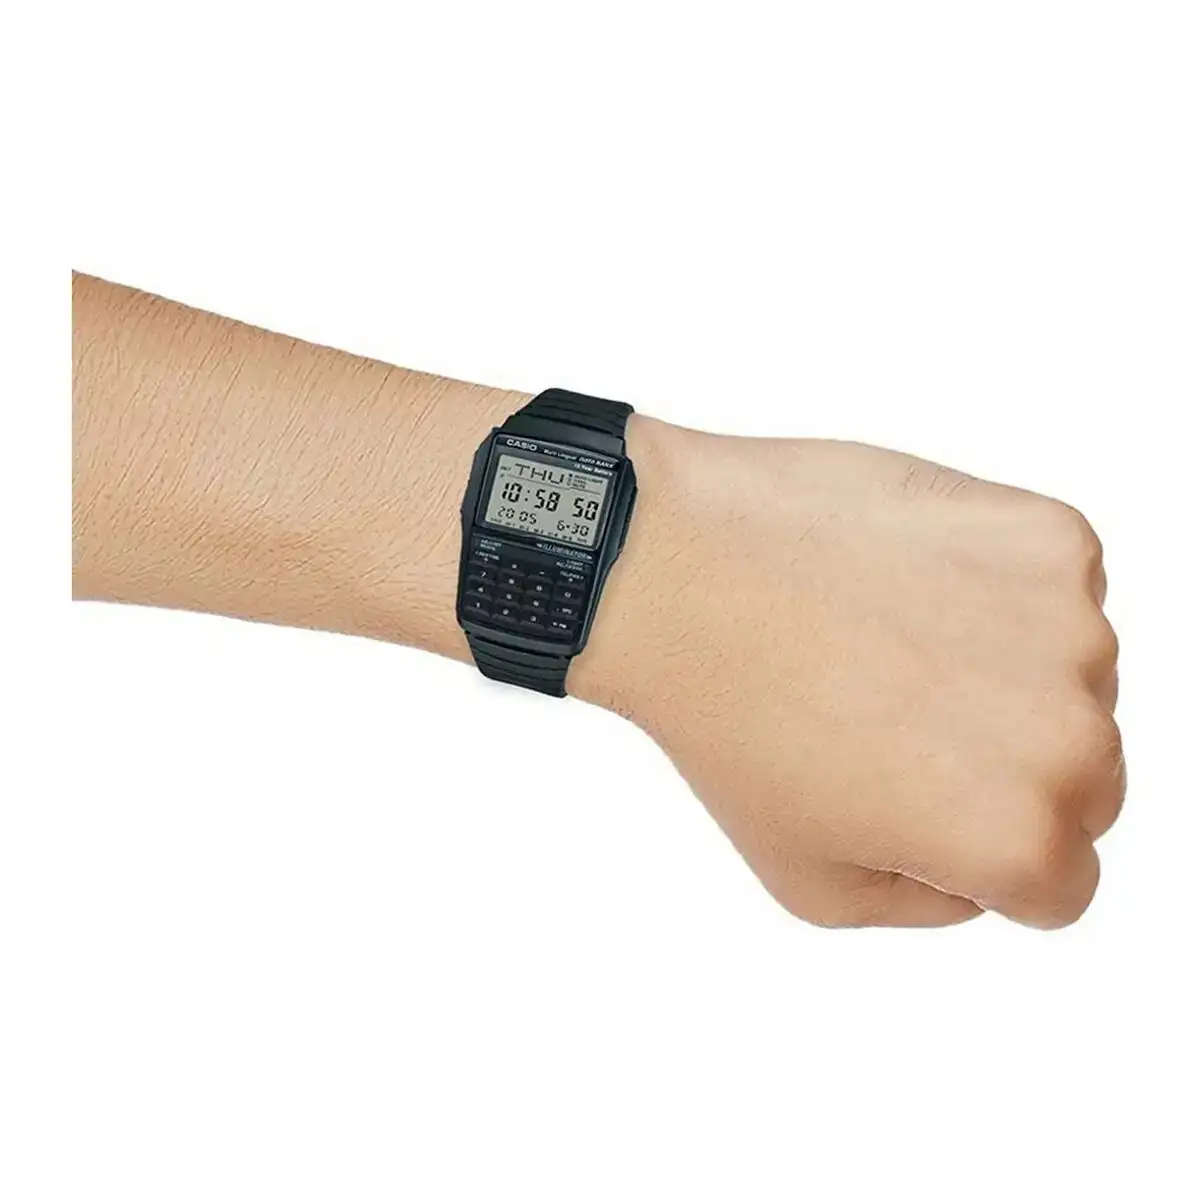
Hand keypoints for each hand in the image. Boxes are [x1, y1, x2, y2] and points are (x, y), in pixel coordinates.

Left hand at [575, 419, 1123, 927]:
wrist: (680, 571)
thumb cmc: (729, 723)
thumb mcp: (811, 882)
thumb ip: (930, 903)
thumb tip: (989, 876)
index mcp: (1016, 838)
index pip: (1063, 881)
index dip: (985, 850)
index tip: (917, 798)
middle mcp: (1068, 738)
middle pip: (1088, 779)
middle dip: (1008, 765)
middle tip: (897, 719)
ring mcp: (1068, 626)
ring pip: (1074, 677)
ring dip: (1006, 670)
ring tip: (889, 644)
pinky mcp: (1049, 539)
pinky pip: (1057, 588)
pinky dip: (1001, 589)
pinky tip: (908, 584)